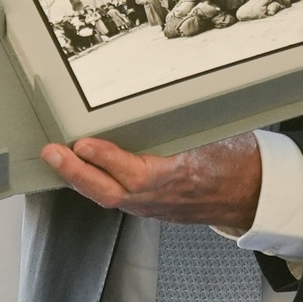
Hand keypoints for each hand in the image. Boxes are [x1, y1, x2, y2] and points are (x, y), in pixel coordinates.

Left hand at [40, 131, 260, 233]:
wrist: (250, 195)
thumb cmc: (236, 162)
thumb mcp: (216, 135)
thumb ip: (185, 122)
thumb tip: (160, 94)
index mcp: (180, 177)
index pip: (136, 173)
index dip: (107, 160)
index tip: (84, 143)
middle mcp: (161, 196)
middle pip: (109, 192)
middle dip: (76, 173)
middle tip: (53, 153)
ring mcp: (153, 206)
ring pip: (108, 197)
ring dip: (79, 179)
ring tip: (56, 157)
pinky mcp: (149, 207)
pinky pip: (115, 198)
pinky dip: (93, 184)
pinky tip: (79, 170)